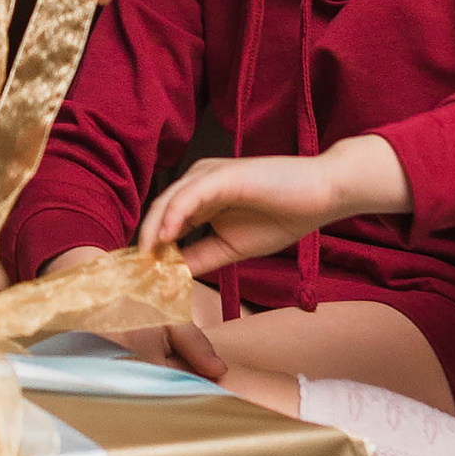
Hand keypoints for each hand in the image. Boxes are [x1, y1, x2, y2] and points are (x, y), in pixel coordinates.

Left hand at [136, 132, 410, 278]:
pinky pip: (189, 196)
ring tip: (142, 261)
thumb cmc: (283, 216)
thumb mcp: (232, 248)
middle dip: (142, 244)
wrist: (322, 194)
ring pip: (167, 203)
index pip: (163, 224)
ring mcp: (208, 175)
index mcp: (199, 198)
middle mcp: (198, 182)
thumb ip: (200, 258)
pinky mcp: (222, 175)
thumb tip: (170, 277)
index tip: (138, 280)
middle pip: (157, 213)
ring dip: (150, 233)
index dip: (148, 251)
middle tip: (132, 275)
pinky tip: (164, 239)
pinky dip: (173, 217)